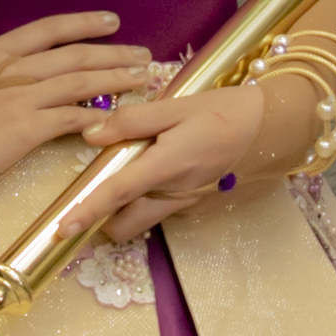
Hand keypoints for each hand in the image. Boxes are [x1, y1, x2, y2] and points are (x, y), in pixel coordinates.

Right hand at [0, 12, 134, 197]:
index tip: (111, 21)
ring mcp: (23, 98)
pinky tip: (118, 118)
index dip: (83, 24)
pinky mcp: (27, 128)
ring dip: (116, 81)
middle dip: (114, 54)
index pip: (48, 30)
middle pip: (75, 56)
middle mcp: (15, 69)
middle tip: (143, 55)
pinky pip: (72, 119)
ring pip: (81, 84)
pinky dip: (97, 118)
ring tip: (142, 80)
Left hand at [66, 64, 299, 250]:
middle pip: (125, 224)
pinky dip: (150, 201)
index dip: (87, 211)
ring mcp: (188, 203)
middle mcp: (175, 193)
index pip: (117, 193)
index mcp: (167, 164)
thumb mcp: (178, 106)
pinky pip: (163, 211)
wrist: (273, 128)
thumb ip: (134, 120)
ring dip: (127, 210)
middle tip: (93, 192)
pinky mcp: (198, 205)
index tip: (62, 230)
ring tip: (126, 175)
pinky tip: (156, 172)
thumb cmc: (225, 110)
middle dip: (104, 218)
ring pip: (144, 220)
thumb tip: (92, 133)